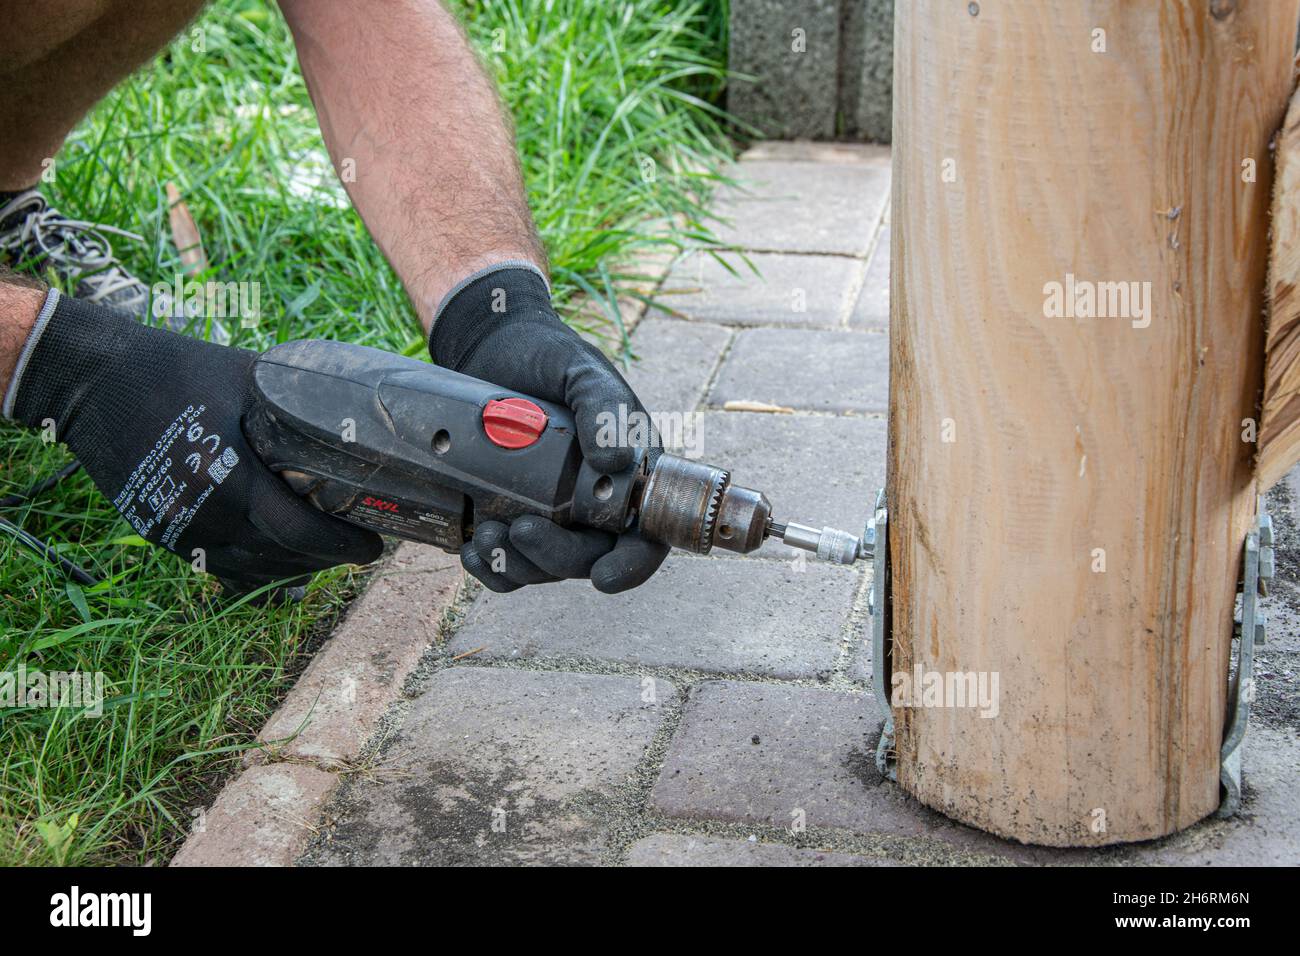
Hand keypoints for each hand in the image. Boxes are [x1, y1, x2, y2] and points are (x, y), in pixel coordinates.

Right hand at [6, 291, 382, 592]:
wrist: (91, 382)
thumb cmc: (175, 370)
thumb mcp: (249, 380)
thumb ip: (299, 406)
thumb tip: (356, 420)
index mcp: (227, 477)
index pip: (300, 532)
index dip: (343, 546)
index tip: (374, 545)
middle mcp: (201, 515)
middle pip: (283, 560)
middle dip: (328, 558)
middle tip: (357, 546)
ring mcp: (176, 530)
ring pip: (253, 573)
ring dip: (296, 568)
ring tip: (327, 553)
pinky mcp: (159, 534)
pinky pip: (220, 569)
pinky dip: (258, 570)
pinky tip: (282, 557)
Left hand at [428, 263, 668, 592]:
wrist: (490, 348)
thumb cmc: (549, 357)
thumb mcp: (582, 371)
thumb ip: (604, 406)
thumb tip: (616, 460)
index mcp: (630, 475)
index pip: (646, 536)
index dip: (631, 564)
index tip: (602, 577)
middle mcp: (595, 503)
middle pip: (587, 557)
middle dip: (556, 558)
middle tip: (521, 531)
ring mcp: (552, 513)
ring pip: (544, 567)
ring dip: (518, 565)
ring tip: (488, 535)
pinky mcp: (511, 513)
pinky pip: (507, 560)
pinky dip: (490, 567)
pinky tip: (471, 551)